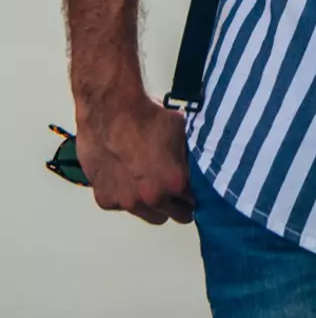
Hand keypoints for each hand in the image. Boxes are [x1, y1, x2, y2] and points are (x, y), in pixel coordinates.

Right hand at [75, 92, 193, 224]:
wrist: (112, 111)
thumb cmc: (149, 117)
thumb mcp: (183, 134)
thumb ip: (190, 158)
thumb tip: (198, 165)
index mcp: (175, 183)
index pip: (195, 203)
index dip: (196, 196)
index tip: (194, 191)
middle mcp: (151, 198)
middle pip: (173, 215)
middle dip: (177, 204)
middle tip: (175, 191)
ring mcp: (126, 202)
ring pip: (147, 214)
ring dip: (151, 204)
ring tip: (150, 182)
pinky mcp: (105, 199)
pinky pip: (121, 206)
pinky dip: (125, 196)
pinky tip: (127, 178)